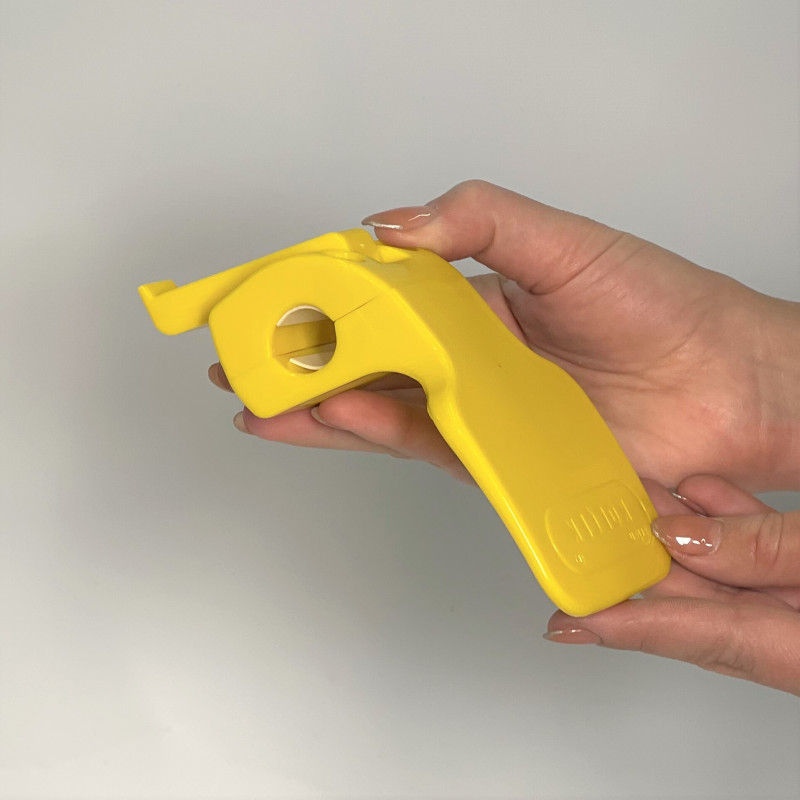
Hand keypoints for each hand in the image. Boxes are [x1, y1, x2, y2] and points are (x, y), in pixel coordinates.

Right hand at [211, 180, 799, 490]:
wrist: (723, 386)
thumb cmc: (658, 307)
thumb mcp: (562, 243)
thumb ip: (480, 222)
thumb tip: (388, 227)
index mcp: (475, 300)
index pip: (380, 296)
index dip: (322, 299)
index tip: (270, 298)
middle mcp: (468, 356)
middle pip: (368, 360)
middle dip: (300, 362)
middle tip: (237, 362)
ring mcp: (478, 408)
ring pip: (382, 407)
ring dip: (319, 404)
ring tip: (261, 400)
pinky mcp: (496, 455)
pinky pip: (424, 443)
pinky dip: (374, 430)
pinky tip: (332, 416)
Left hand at [545, 476, 799, 695]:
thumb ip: (768, 549)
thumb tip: (690, 540)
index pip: (702, 638)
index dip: (630, 627)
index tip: (571, 620)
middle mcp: (797, 634)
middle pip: (705, 605)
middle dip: (645, 563)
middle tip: (594, 534)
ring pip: (729, 571)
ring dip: (682, 531)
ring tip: (638, 499)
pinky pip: (764, 550)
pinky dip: (731, 519)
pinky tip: (698, 492)